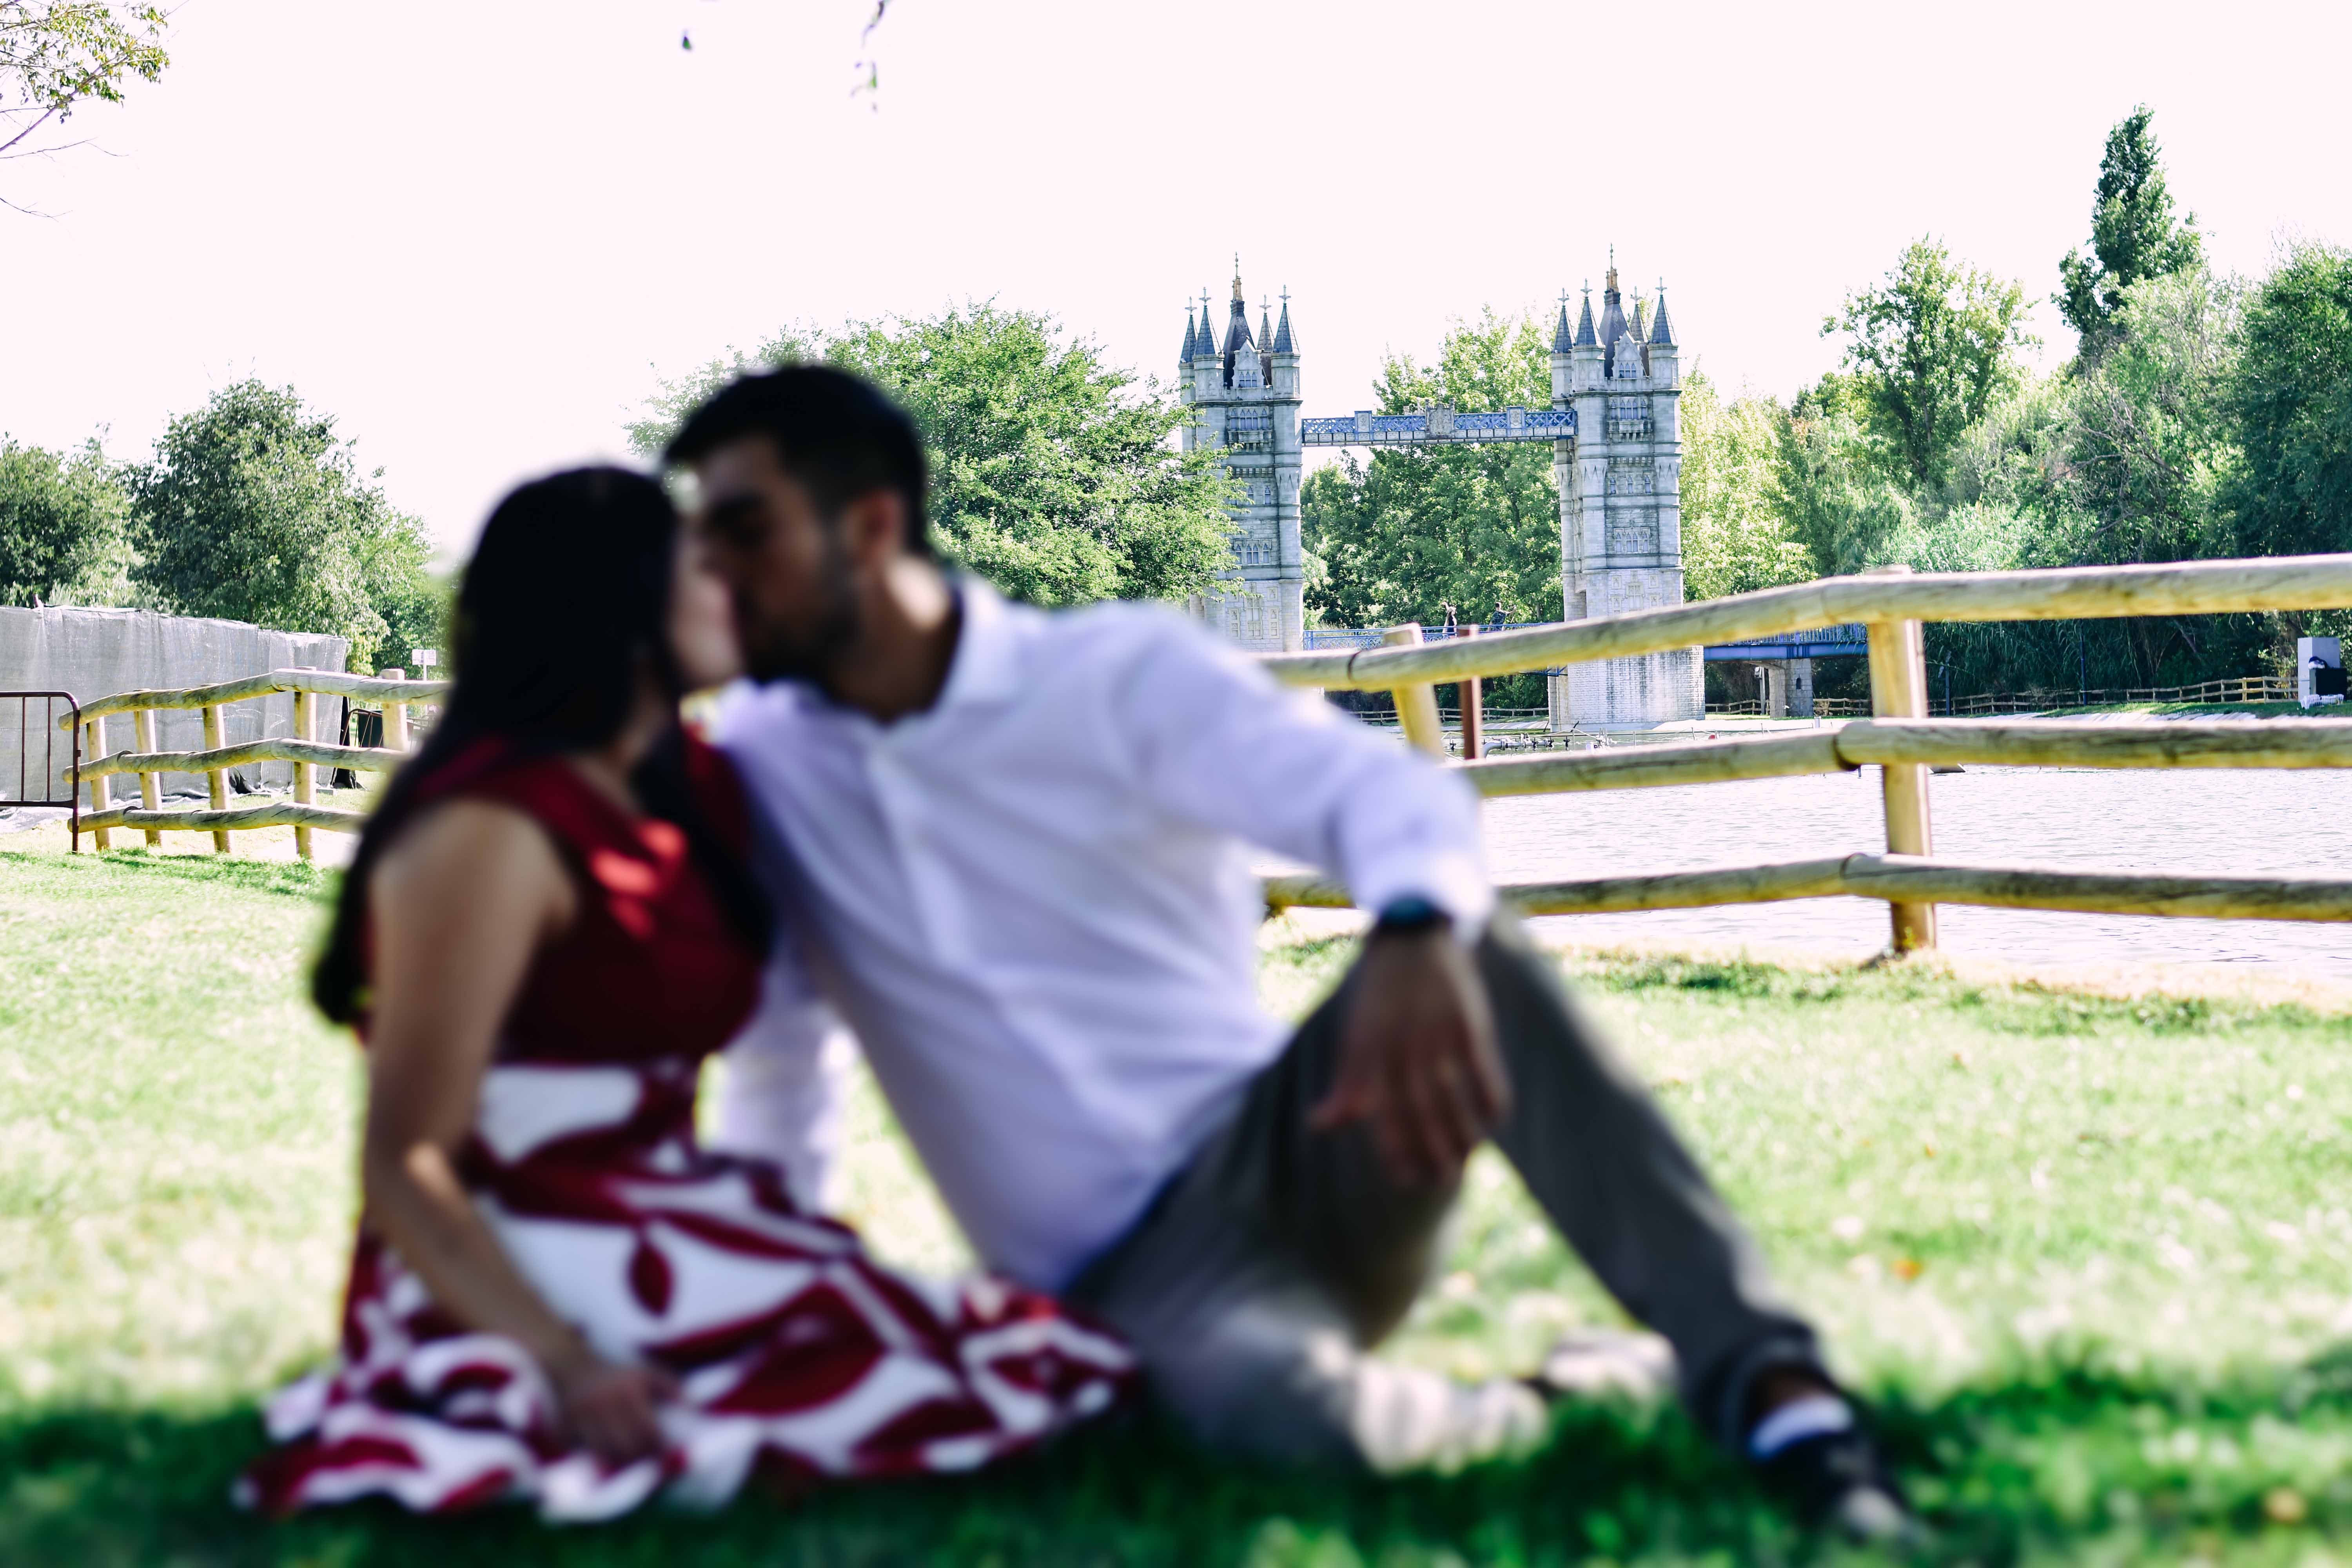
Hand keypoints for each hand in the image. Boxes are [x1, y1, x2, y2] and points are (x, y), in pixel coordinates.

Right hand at [546, 1341, 677, 1463]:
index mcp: (627, 1393)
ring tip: (630, 1462)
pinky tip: (607, 1457)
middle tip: (648, 1462)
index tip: (666, 1454)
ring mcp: (583, 1418)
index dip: (659, 1447)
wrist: (572, 1366)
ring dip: (620, 1462)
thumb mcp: (644, 1373)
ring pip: (606, 1454)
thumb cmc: (615, 1374)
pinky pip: (585, 1453)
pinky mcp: (567, 1428)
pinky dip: (596, 1458)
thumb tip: (691, 1406)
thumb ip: (669, 1387)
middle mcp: (605, 1405)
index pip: (648, 1431)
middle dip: (641, 1459)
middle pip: (628, 1447)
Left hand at [1308, 926, 1508, 1184]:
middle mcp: (1402, 1047)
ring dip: (1463, 1134)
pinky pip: (1484, 1073)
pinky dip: (1490, 1100)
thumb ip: (1346, 1086)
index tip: (1404, 1180)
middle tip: (1442, 1182)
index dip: (1395, 1150)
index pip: (1382, 1113)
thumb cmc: (1379, 998)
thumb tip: (1319, 1127)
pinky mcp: (1468, 1024)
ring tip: (1467, 1160)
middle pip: (1420, 1112)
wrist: (1411, 939)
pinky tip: (1492, 1121)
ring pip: (1453, 1099)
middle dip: (1432, 1152)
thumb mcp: (1355, 1037)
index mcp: (1371, 1053)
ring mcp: (1437, 1035)